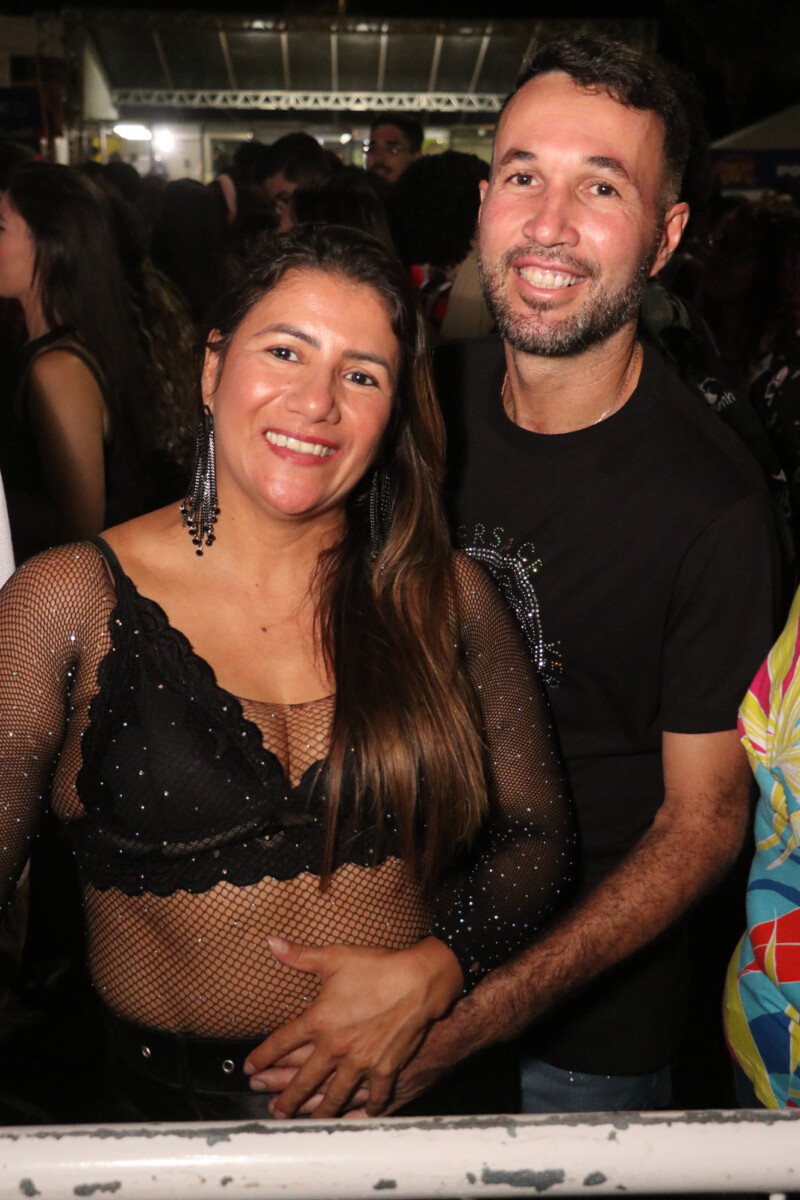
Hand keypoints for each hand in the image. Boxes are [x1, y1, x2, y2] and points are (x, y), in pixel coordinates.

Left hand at [244, 935, 461, 1117]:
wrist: (419, 980)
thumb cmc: (378, 967)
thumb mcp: (335, 957)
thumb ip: (300, 955)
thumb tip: (272, 942)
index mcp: (319, 1020)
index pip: (281, 1043)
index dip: (262, 1056)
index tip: (250, 1068)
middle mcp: (335, 1047)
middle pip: (303, 1080)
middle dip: (285, 1098)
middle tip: (274, 1109)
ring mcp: (360, 1062)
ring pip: (333, 1096)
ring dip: (317, 1112)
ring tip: (306, 1122)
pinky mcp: (384, 1069)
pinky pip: (373, 1098)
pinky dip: (366, 1111)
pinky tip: (359, 1116)